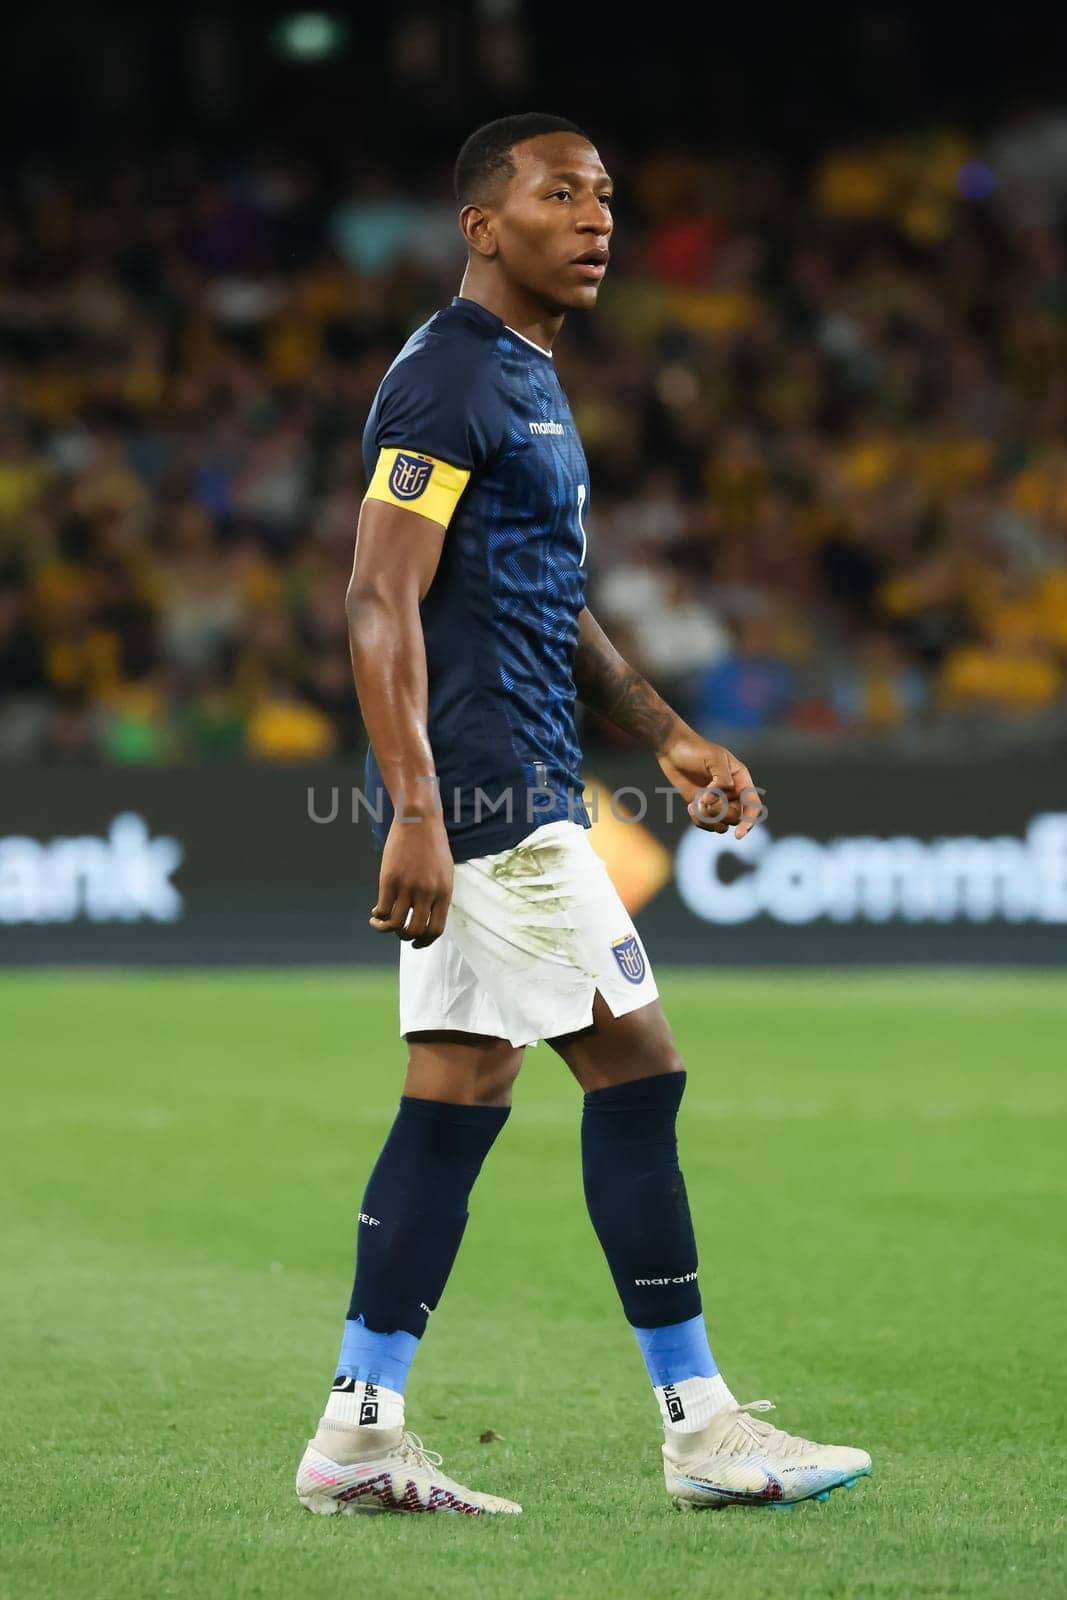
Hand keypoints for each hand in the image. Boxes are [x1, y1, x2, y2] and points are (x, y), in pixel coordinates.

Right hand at [370, 813, 453, 946]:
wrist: (419, 820)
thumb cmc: (432, 844)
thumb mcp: (444, 871)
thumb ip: (439, 894)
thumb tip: (426, 915)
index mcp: (444, 892)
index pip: (436, 929)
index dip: (425, 941)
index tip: (417, 943)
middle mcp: (427, 893)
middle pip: (415, 930)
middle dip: (406, 938)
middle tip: (399, 934)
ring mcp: (408, 887)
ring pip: (395, 923)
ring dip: (386, 929)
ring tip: (380, 924)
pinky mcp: (389, 880)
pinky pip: (382, 909)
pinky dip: (377, 916)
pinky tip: (375, 913)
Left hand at [656, 734, 763, 838]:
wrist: (673, 749)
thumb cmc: (695, 750)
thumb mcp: (714, 759)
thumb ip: (722, 780)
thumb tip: (716, 801)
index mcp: (740, 779)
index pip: (752, 805)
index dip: (749, 821)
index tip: (738, 834)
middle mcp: (732, 793)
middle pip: (736, 817)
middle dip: (719, 813)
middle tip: (703, 801)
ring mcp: (718, 802)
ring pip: (722, 825)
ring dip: (708, 820)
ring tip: (694, 805)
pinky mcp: (703, 807)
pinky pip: (708, 824)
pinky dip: (699, 821)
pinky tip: (690, 807)